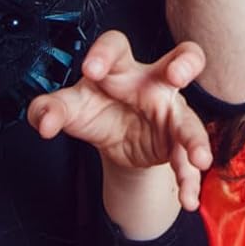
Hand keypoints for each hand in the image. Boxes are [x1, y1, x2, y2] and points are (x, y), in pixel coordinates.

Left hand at [27, 34, 212, 211]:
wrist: (116, 140)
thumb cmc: (96, 109)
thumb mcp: (70, 108)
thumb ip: (50, 109)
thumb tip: (46, 123)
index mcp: (122, 67)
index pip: (117, 46)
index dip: (105, 53)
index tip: (90, 70)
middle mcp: (154, 82)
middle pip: (184, 57)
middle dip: (186, 63)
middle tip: (177, 75)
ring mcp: (171, 111)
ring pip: (190, 118)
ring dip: (196, 138)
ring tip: (199, 159)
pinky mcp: (177, 141)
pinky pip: (186, 158)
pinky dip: (188, 179)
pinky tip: (187, 198)